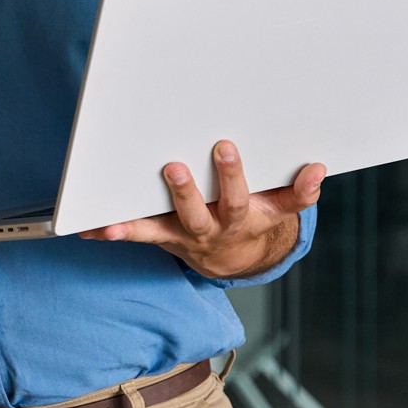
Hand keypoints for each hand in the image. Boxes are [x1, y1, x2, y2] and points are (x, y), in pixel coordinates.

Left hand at [79, 140, 323, 278]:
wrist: (233, 258)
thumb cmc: (252, 216)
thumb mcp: (278, 207)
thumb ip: (298, 191)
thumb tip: (318, 168)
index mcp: (244, 216)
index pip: (249, 198)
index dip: (246, 177)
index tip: (235, 149)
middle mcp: (214, 227)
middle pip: (203, 212)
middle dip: (188, 190)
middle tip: (173, 165)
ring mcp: (185, 234)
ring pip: (164, 227)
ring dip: (139, 221)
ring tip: (112, 217)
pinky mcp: (162, 235)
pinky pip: (138, 234)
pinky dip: (113, 231)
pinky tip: (89, 228)